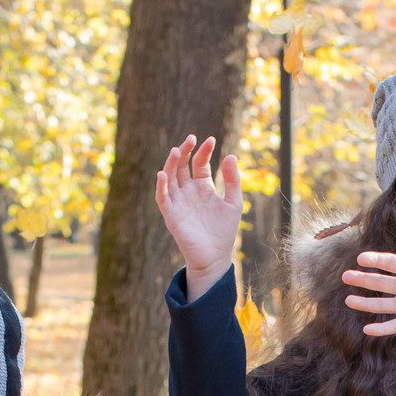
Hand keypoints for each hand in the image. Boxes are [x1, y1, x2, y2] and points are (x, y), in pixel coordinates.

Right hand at [155, 134, 243, 298]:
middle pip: (181, 166)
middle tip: (190, 139)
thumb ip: (232, 181)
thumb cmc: (224, 231)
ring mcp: (178, 202)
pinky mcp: (171, 215)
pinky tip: (163, 174)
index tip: (211, 140)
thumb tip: (230, 155)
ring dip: (170, 164)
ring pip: (169, 178)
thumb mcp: (234, 203)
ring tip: (176, 150)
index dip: (204, 151)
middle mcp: (188, 191)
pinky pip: (162, 198)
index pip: (199, 163)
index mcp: (203, 187)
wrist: (215, 257)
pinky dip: (161, 186)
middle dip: (184, 151)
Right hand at [341, 228, 395, 362]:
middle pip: (380, 282)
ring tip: (348, 300)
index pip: (390, 264)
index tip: (361, 258)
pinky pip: (393, 325)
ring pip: (381, 304)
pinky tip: (367, 329)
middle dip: (363, 279)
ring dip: (365, 303)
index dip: (375, 261)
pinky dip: (381, 328)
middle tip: (345, 276)